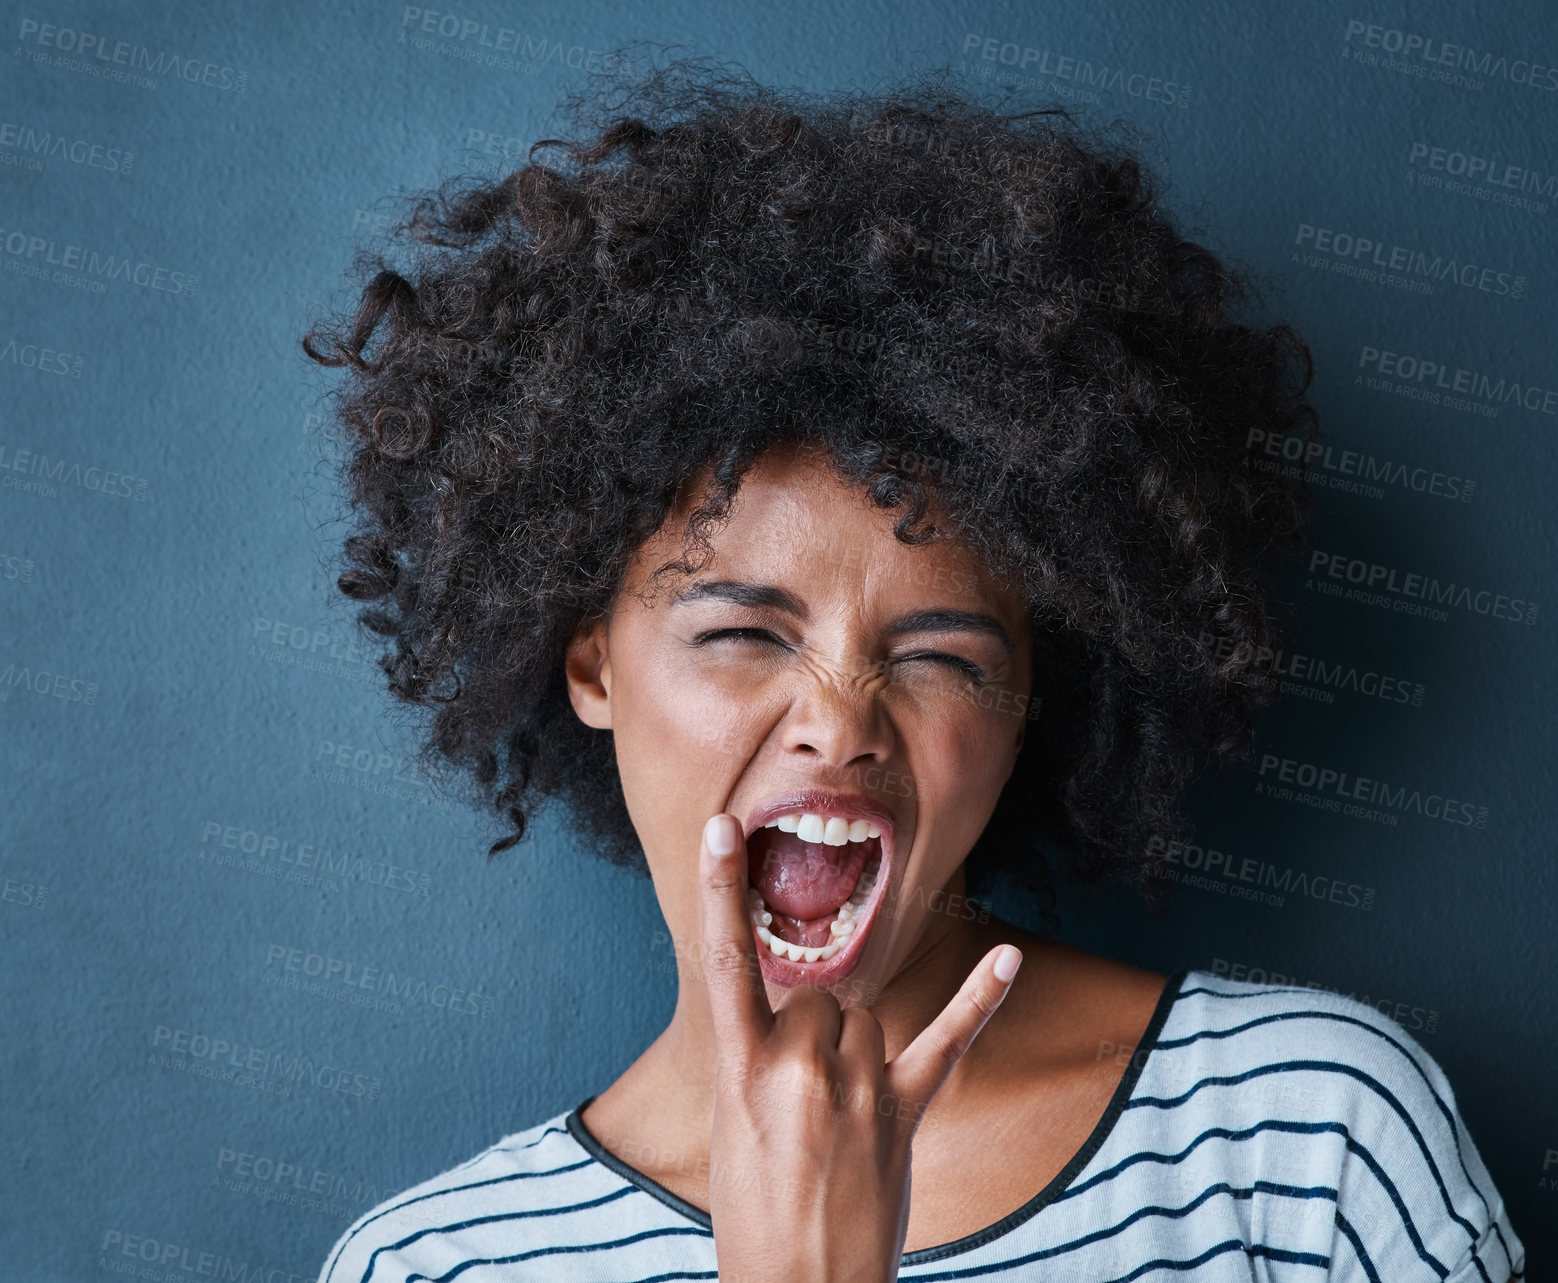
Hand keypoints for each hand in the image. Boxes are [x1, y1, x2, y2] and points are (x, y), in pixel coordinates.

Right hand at [697, 811, 1021, 1282]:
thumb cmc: (755, 1212)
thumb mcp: (732, 1127)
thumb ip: (759, 1061)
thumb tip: (798, 1021)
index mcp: (740, 1072)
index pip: (726, 963)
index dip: (722, 891)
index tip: (724, 827)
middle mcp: (800, 1070)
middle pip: (818, 998)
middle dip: (813, 1033)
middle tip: (802, 1101)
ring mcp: (856, 1090)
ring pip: (865, 1018)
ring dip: (857, 1049)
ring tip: (841, 1116)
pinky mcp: (902, 1113)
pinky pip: (945, 1042)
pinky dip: (979, 999)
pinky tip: (1007, 958)